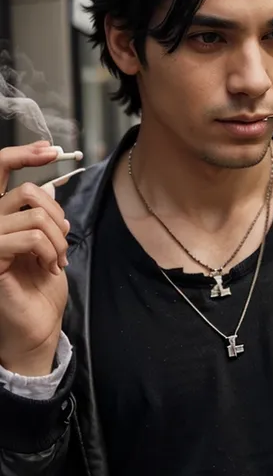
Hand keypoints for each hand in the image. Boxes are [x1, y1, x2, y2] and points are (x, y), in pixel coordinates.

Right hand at [0, 141, 68, 374]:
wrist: (36, 326)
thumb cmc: (39, 289)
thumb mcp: (47, 245)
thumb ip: (41, 216)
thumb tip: (49, 188)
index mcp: (1, 219)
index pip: (0, 172)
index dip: (23, 155)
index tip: (49, 149)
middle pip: (26, 191)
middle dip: (57, 214)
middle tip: (63, 240)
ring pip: (34, 214)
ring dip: (58, 238)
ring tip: (57, 260)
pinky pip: (31, 236)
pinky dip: (50, 250)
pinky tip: (49, 267)